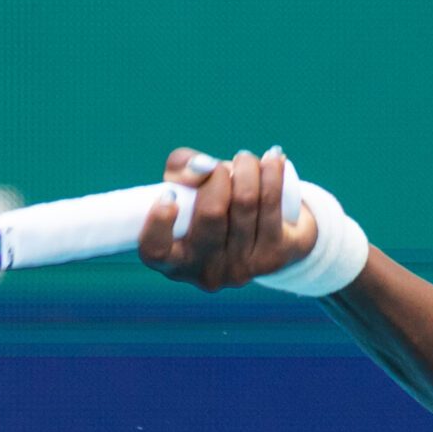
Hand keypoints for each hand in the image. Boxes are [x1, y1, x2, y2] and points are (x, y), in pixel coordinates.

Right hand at [138, 146, 317, 291]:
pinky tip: (272, 159)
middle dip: (218, 175)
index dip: (159, 222)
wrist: (276, 234)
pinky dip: (272, 172)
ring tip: (245, 160)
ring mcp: (242, 269)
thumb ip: (181, 168)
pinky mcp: (275, 257)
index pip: (155, 250)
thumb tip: (203, 166)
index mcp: (174, 261)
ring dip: (247, 167)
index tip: (169, 194)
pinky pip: (272, 203)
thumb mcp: (188, 187)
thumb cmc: (216, 205)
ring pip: (245, 201)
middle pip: (211, 212)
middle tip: (221, 166)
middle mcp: (207, 272)